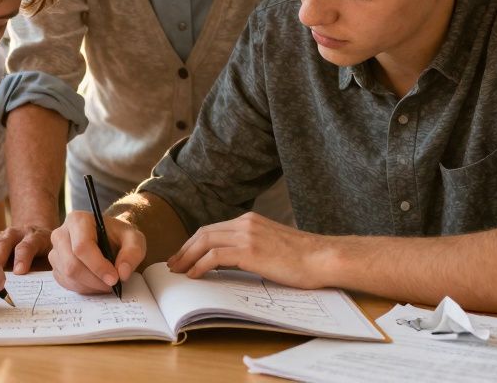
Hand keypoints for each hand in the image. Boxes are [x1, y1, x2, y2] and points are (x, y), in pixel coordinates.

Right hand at [0, 224, 52, 273]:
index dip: (23, 257)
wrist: (36, 235)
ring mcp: (2, 234)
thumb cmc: (44, 255)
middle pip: (6, 240)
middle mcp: (18, 233)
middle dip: (0, 254)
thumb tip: (45, 289)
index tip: (19, 272)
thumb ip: (48, 270)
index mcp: (37, 237)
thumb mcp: (51, 260)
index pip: (29, 244)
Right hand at [47, 210, 145, 293]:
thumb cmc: (119, 236)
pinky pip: (65, 283)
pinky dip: (83, 288)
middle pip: (72, 264)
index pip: (82, 246)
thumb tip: (122, 273)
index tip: (114, 279)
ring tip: (106, 283)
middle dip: (95, 280)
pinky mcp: (55, 266)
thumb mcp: (134, 239)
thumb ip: (132, 252)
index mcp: (78, 220)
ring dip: (90, 286)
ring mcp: (55, 251)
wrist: (109, 238)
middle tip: (113, 285)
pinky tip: (95, 283)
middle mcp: (61, 233)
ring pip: (68, 276)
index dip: (98, 266)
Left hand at [166, 212, 333, 288]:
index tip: (183, 255)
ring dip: (187, 257)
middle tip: (173, 264)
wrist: (323, 258)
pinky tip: (194, 275)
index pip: (213, 229)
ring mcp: (247, 235)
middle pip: (204, 233)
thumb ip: (253, 247)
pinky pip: (214, 257)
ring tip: (178, 271)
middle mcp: (245, 223)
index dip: (194, 242)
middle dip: (185, 249)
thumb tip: (234, 261)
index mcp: (250, 220)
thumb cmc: (303, 258)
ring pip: (205, 242)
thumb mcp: (273, 245)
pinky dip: (200, 265)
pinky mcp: (249, 251)